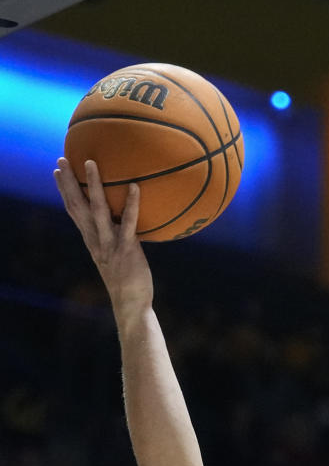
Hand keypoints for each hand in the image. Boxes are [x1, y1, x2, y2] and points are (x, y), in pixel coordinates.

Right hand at [53, 157, 153, 316]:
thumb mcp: (114, 259)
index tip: (57, 173)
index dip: (64, 191)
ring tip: (90, 163)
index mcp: (92, 242)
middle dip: (68, 183)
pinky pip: (129, 222)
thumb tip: (121, 225)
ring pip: (98, 210)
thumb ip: (113, 241)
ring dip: (93, 185)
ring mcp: (110, 244)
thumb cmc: (126, 283)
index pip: (74, 212)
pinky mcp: (127, 249)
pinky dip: (131, 203)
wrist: (130, 306)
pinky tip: (134, 186)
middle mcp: (97, 241)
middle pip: (78, 207)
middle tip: (61, 160)